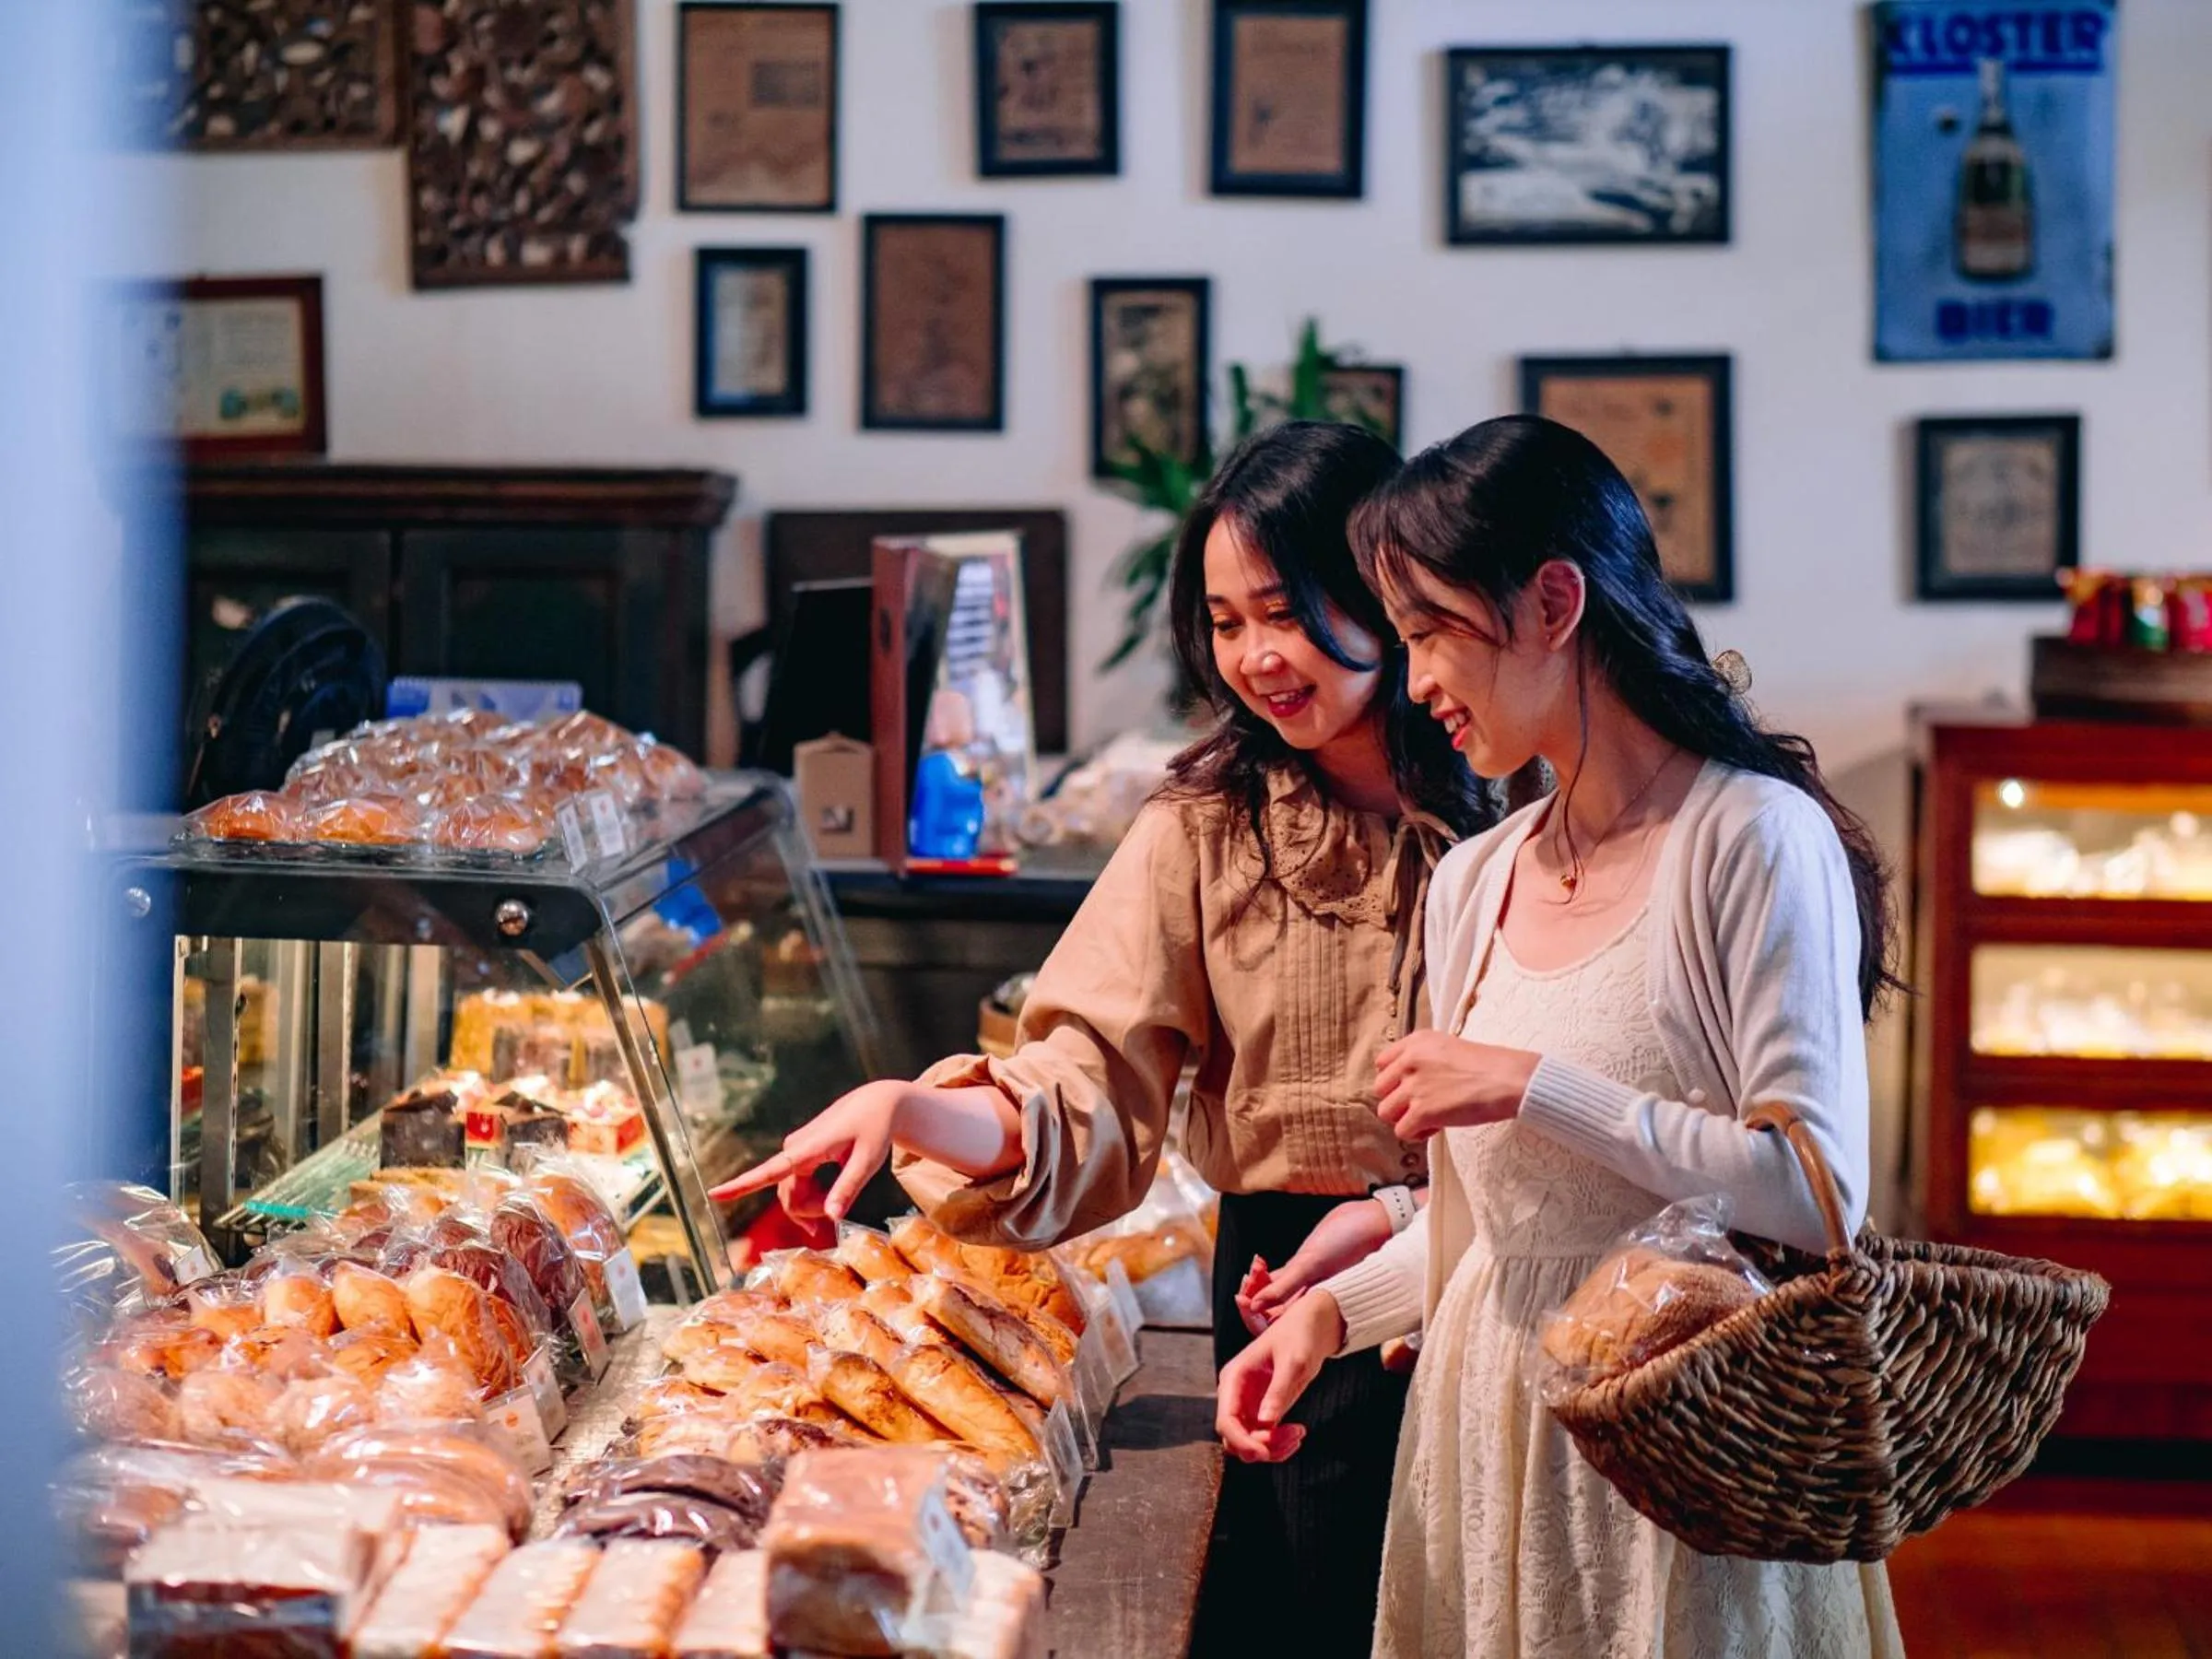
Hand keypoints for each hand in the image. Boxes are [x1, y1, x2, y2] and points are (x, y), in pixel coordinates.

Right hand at [708, 1079, 908, 1233]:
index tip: (713, 1193)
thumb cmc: (874, 1129)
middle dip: (809, 1213)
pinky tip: (827, 1201)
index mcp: (808, 1148)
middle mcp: (794, 1148)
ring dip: (810, 1207)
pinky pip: (795, 1185)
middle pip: (788, 1197)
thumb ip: (848, 1189)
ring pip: (790, 1193)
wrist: (875, 1104)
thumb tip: (833, 1217)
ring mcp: (794, 1151)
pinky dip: (809, 1198)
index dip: (741, 1185)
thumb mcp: (868, 1161)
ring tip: (837, 1206)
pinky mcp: (798, 1154)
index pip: (770, 1171)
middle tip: (838, 1216)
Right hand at [1216, 1290, 1344, 1463]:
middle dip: (1261, 1446)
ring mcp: (1249, 1404)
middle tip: (1292, 1436)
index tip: (1264, 1452)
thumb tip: (1265, 1422)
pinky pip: (1264, 1439)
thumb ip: (1278, 1391)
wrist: (1313, 1326)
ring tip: (1299, 1434)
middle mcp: (1237, 1394)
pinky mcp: (1263, 1410)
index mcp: (1234, 1378)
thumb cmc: (1299, 1335)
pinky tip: (1298, 1433)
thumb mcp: (1292, 1361)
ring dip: (1273, 1448)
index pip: (1226, 1420)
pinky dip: (1280, 1444)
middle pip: (1235, 1437)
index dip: (1241, 1441)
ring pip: (1250, 1442)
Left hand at [1233, 1197, 1392, 1335]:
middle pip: (1273, 1312)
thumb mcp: (1315, 1263)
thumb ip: (1285, 1286)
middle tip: (1243, 1288)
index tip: (1243, 1301)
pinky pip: (1284, 1277)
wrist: (1378, 1220)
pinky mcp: (1311, 1266)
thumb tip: (1254, 1306)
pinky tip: (1259, 1263)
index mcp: (1315, 1311)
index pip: (1278, 1327)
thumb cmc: (1353, 1243)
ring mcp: (1311, 1284)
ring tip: (1253, 1270)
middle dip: (1254, 1300)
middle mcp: (1312, 1301)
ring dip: (1261, 1284)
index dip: (1256, 1319)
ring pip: (1277, 1293)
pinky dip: (1269, 1272)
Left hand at [1375, 1031, 1537, 1141]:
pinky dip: (1417, 1134)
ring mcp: (1414, 1086)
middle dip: (1398, 1101)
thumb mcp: (1451, 1047)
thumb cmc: (1490, 1066)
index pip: (1382, 1062)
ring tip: (1428, 1118)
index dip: (1395, 1080)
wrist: (1509, 1080)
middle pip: (1380, 1089)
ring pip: (1386, 1112)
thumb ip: (1425, 1058)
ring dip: (1405, 1118)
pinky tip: (1435, 1127)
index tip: (1408, 1088)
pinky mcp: (1422, 1111)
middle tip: (1420, 1105)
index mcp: (1417, 1042)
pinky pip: (1402, 1131)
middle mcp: (1410, 1061)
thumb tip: (1411, 1079)